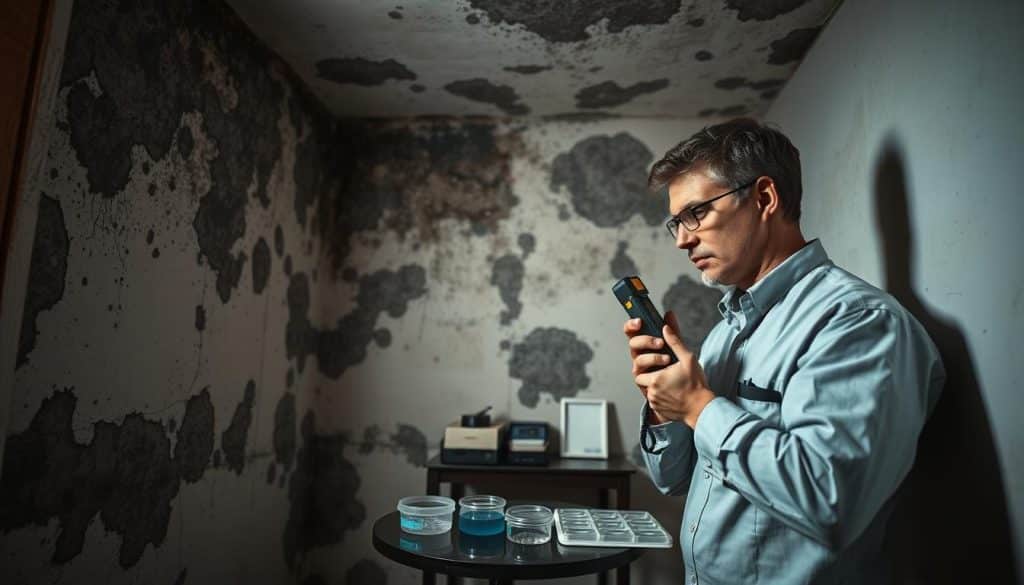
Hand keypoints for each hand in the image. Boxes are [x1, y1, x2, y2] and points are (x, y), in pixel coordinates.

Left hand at [632, 311, 715, 428]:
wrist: (701, 408)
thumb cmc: (696, 385)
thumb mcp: (688, 359)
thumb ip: (675, 342)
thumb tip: (666, 328)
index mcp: (655, 378)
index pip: (639, 368)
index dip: (649, 364)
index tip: (660, 364)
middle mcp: (652, 392)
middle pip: (640, 379)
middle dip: (650, 374)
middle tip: (664, 372)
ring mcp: (654, 402)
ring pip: (646, 389)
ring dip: (654, 384)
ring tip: (669, 382)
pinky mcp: (657, 409)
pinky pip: (653, 400)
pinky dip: (659, 395)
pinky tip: (671, 391)